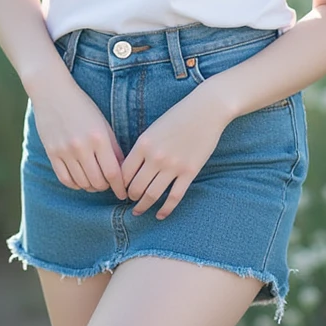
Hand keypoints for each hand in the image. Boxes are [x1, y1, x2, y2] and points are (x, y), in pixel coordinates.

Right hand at [31, 73, 127, 200]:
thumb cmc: (82, 106)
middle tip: (109, 185)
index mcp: (99, 137)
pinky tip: (80, 180)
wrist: (53, 93)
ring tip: (96, 182)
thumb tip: (123, 171)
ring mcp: (65, 151)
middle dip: (106, 187)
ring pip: (82, 183)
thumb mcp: (103, 123)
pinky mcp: (52, 153)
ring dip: (91, 186)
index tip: (124, 194)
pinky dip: (75, 184)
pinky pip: (65, 179)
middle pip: (98, 181)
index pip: (113, 172)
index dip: (120, 187)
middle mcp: (82, 146)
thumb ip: (113, 147)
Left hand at [121, 88, 228, 219]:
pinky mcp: (189, 172)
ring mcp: (173, 166)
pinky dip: (165, 210)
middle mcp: (155, 157)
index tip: (120, 190)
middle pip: (135, 187)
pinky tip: (160, 215)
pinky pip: (174, 197)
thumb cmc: (178, 116)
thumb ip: (142, 148)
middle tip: (130, 201)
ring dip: (143, 207)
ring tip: (139, 211)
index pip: (124, 173)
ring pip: (152, 195)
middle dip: (130, 198)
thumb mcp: (154, 128)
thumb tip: (130, 169)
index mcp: (143, 144)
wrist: (206, 110)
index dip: (120, 185)